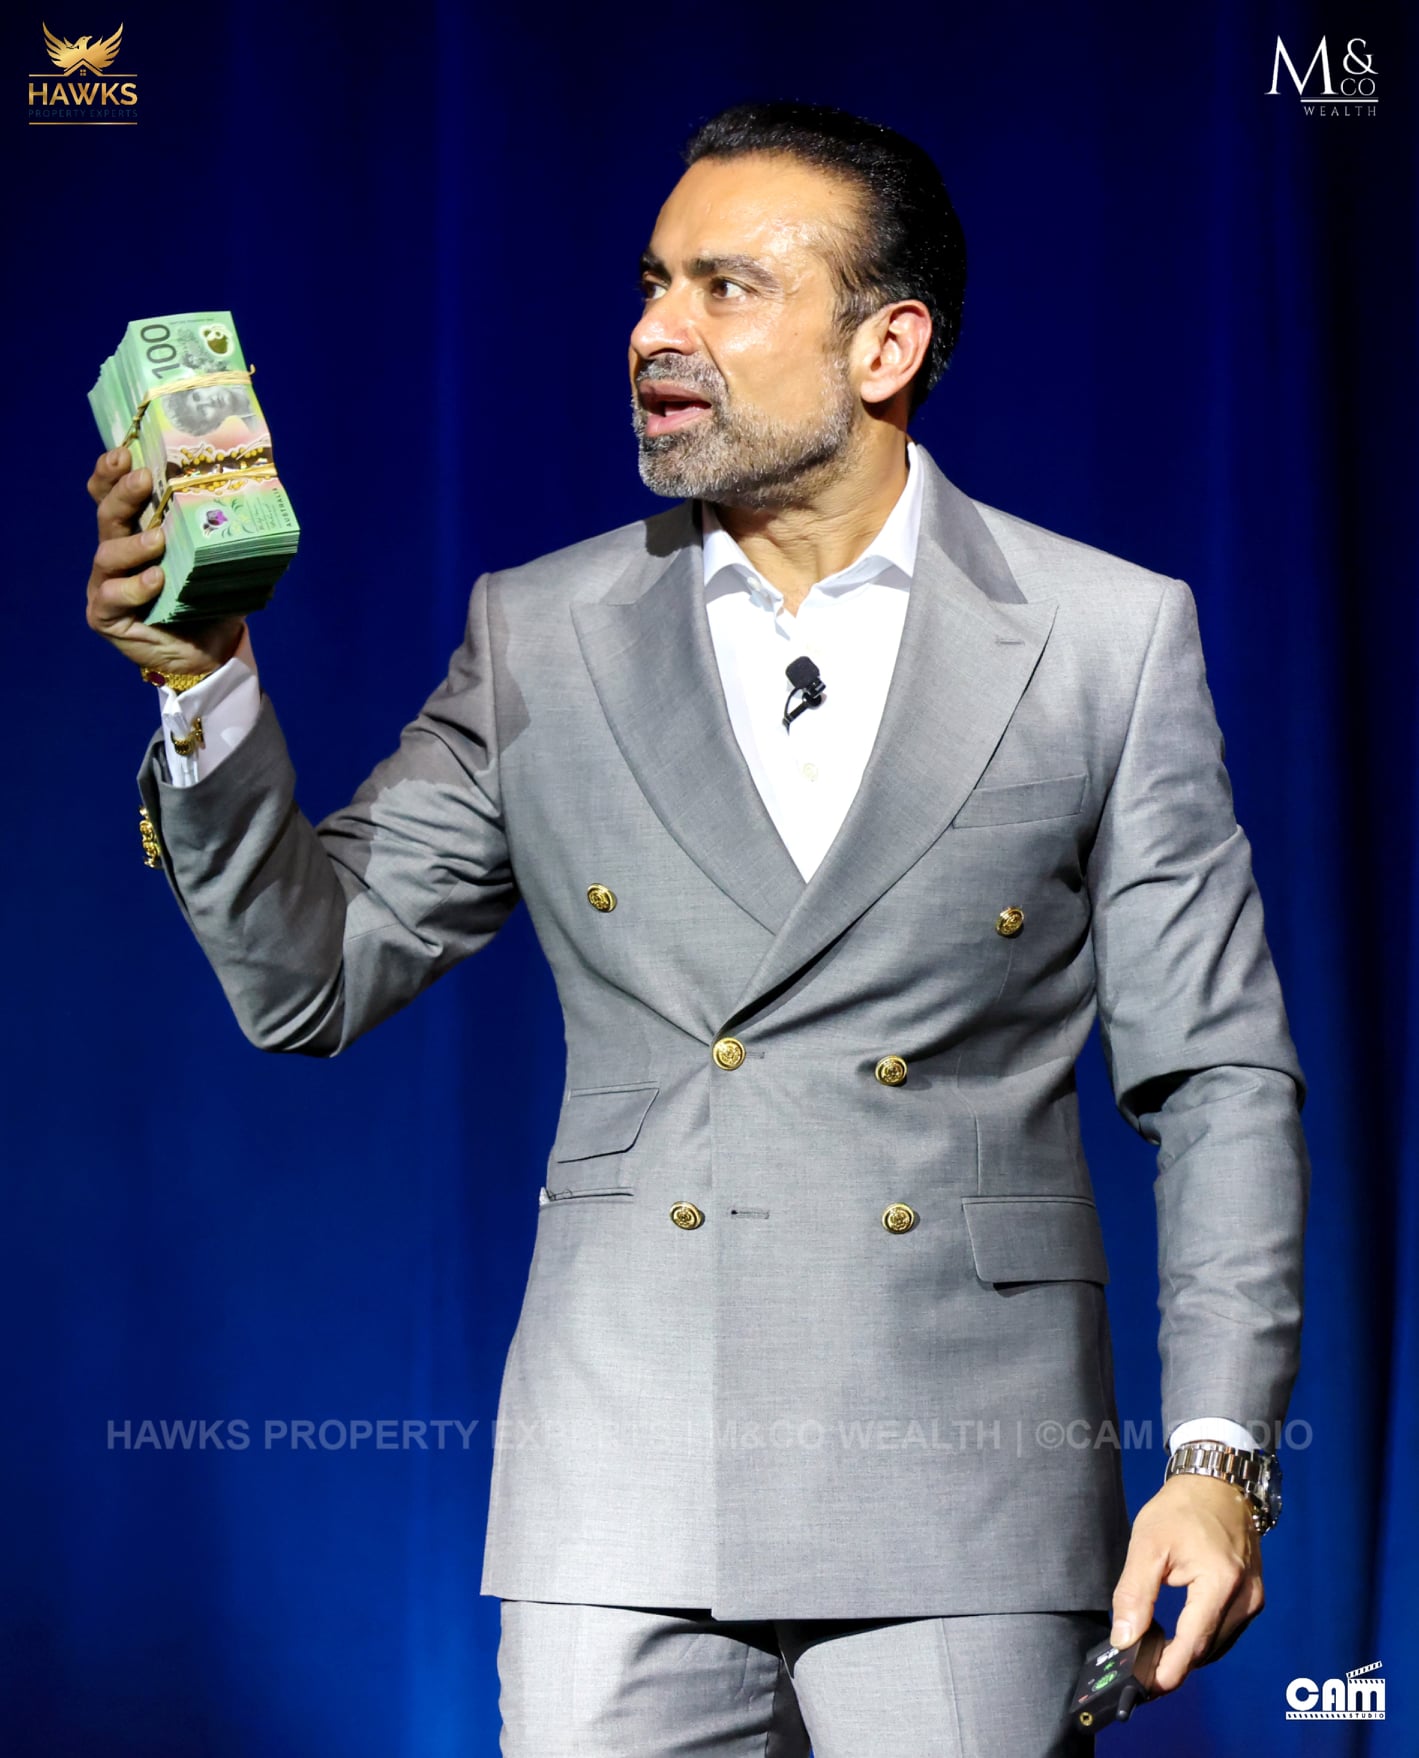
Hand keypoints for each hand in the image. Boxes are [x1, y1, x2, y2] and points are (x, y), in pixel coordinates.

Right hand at [85, 445, 244, 676]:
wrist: (211, 652)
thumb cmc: (210, 600)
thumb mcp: (219, 560)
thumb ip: (225, 530)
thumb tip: (259, 495)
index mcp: (134, 532)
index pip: (110, 494)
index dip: (110, 472)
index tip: (124, 452)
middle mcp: (115, 553)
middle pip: (107, 515)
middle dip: (122, 495)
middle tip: (143, 480)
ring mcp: (105, 584)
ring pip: (107, 554)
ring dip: (134, 544)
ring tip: (159, 540)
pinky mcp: (105, 616)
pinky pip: (112, 596)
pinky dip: (134, 587)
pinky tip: (156, 579)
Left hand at [1109, 1473, 1263, 1694]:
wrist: (1217, 1484)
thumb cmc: (1181, 1509)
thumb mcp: (1147, 1544)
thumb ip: (1135, 1593)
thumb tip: (1124, 1638)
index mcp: (1221, 1582)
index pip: (1193, 1641)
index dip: (1169, 1668)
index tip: (1147, 1687)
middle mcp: (1245, 1597)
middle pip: (1205, 1648)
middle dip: (1174, 1664)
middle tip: (1140, 1672)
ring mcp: (1253, 1600)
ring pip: (1216, 1645)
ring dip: (1187, 1654)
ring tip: (1153, 1657)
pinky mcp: (1253, 1599)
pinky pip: (1224, 1631)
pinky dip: (1201, 1639)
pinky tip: (1178, 1638)